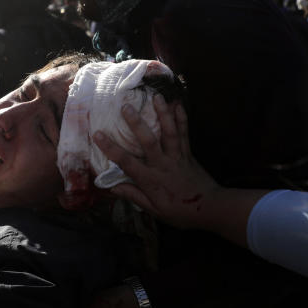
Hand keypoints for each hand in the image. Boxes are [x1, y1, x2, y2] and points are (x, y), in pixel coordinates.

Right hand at [94, 96, 220, 229]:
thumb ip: (134, 195)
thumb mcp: (154, 210)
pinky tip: (178, 104)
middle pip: (148, 141)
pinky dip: (182, 118)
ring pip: (169, 132)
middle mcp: (163, 164)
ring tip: (156, 96)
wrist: (210, 208)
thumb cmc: (180, 212)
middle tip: (126, 107)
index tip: (98, 134)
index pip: (127, 162)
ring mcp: (177, 156)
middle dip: (136, 123)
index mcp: (151, 180)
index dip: (111, 148)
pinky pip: (184, 133)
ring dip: (163, 113)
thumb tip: (112, 187)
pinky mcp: (188, 153)